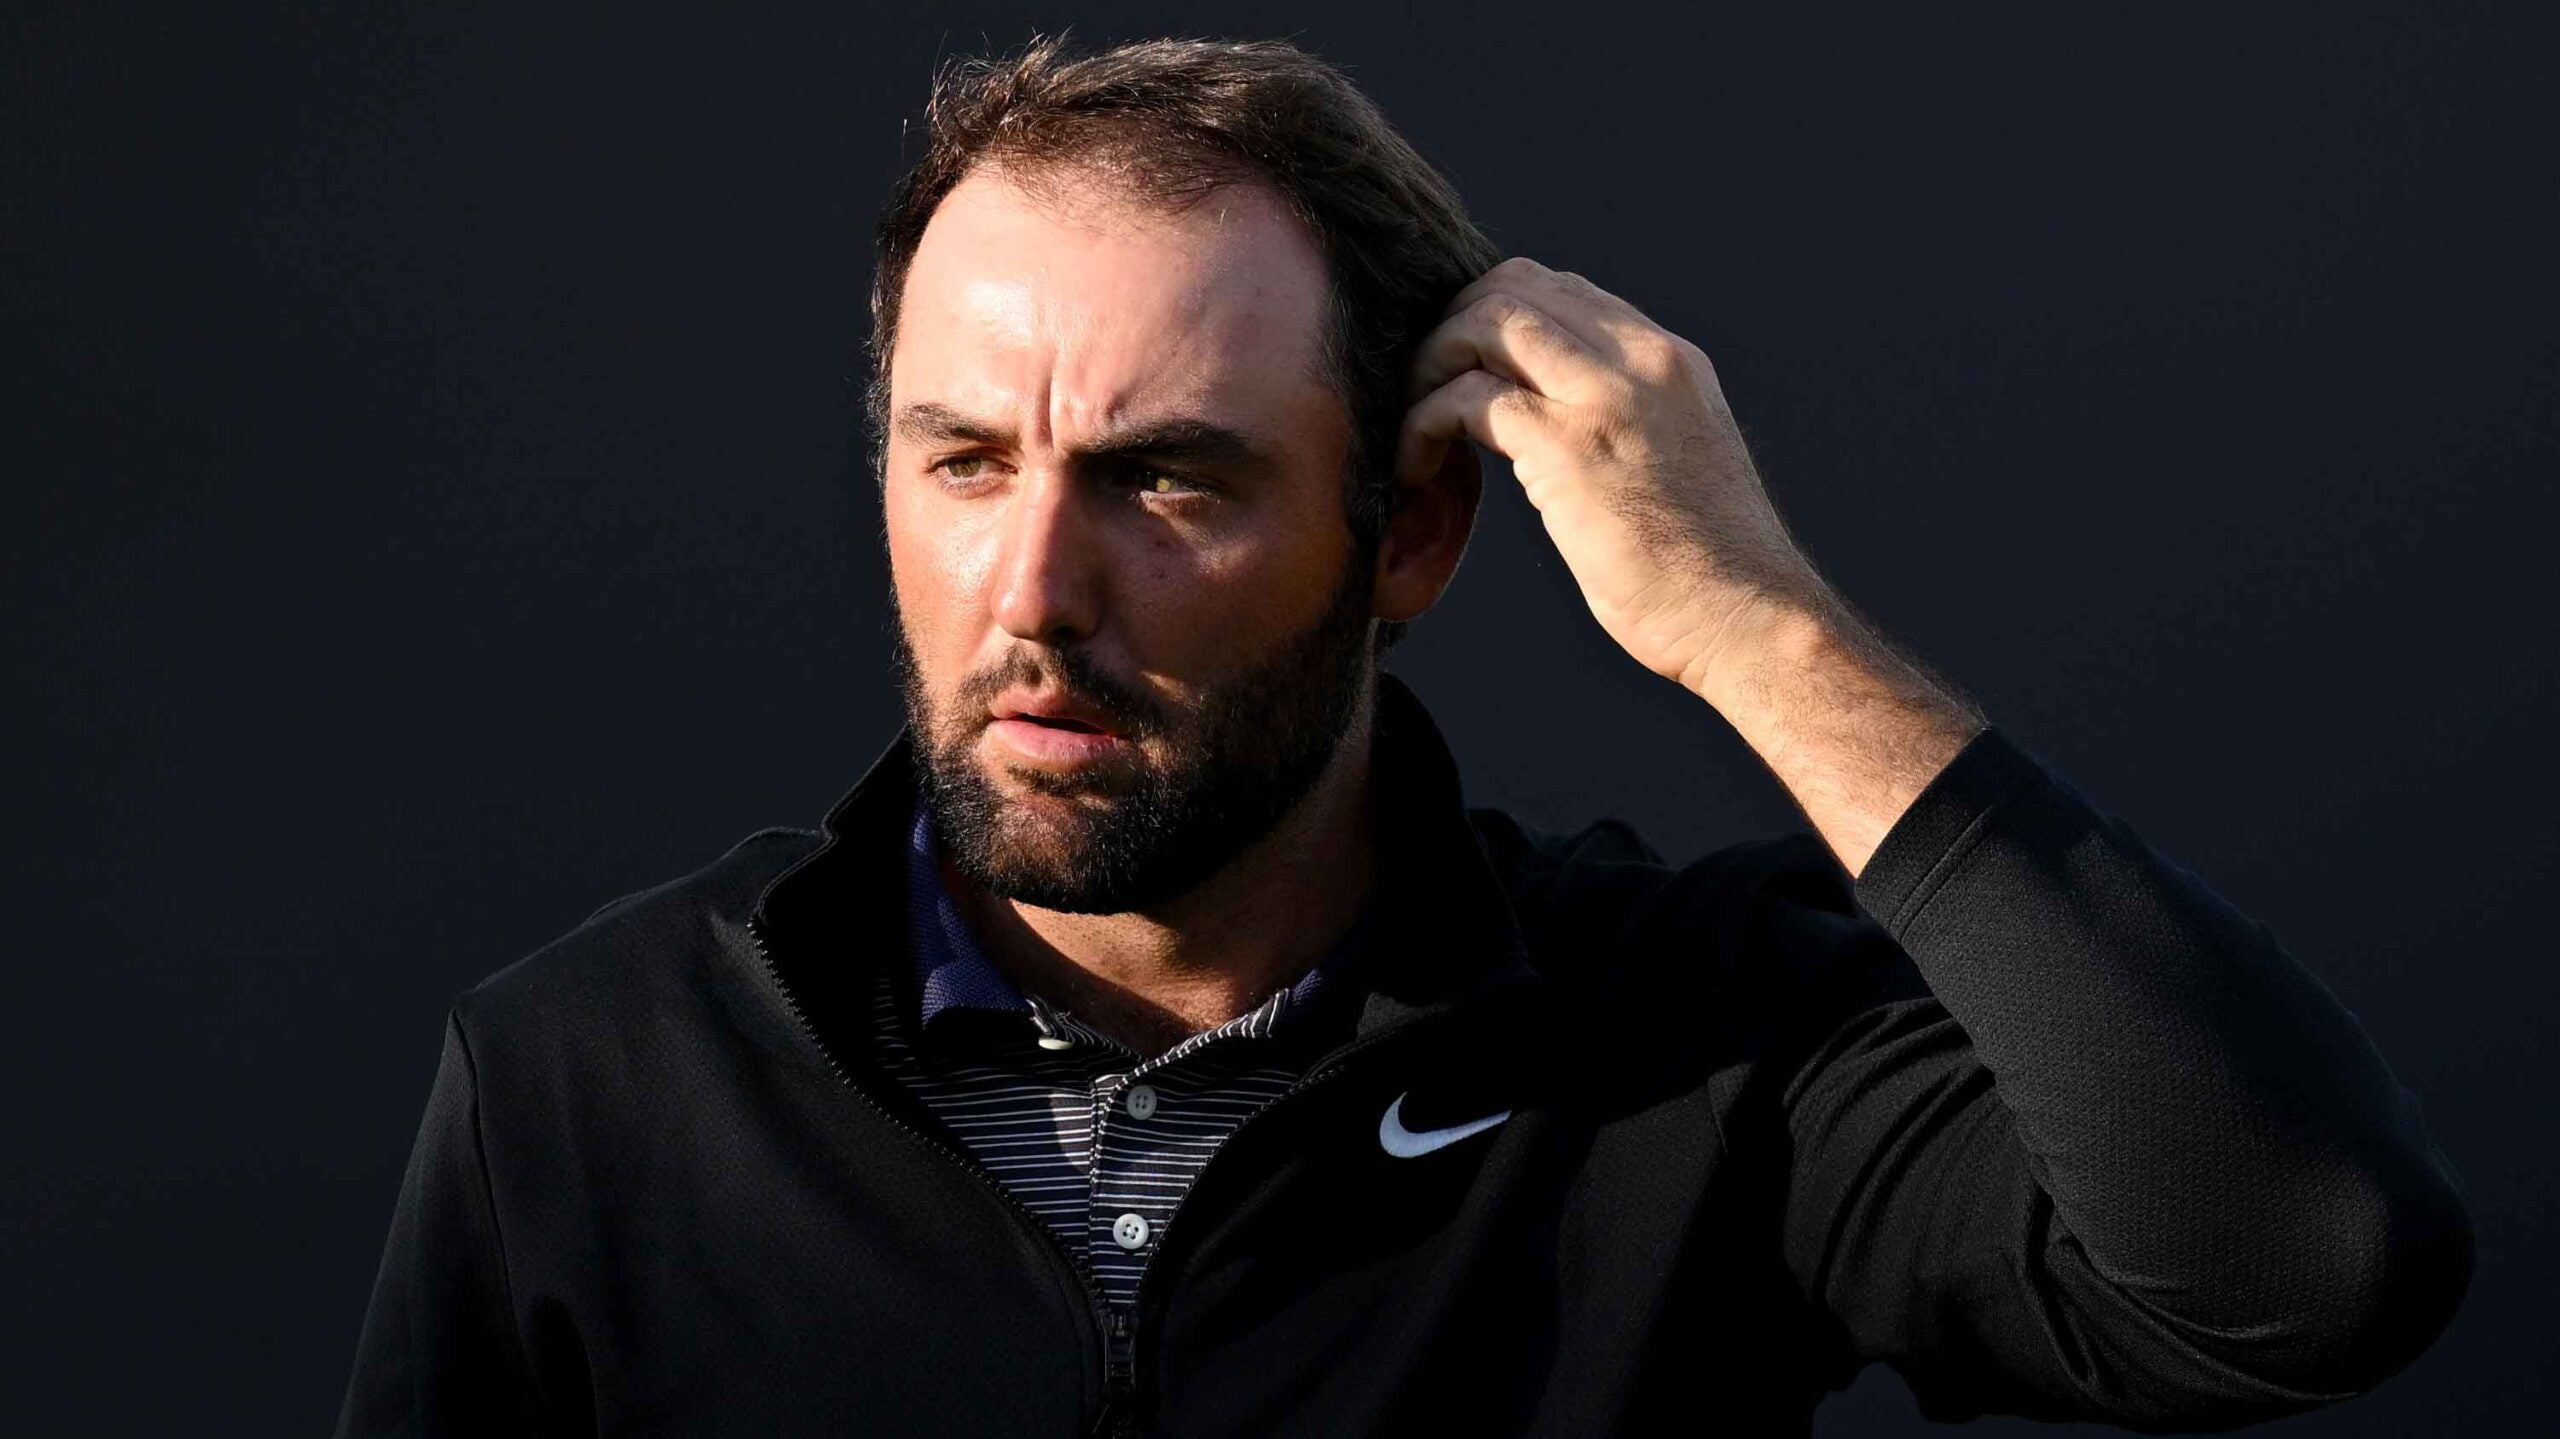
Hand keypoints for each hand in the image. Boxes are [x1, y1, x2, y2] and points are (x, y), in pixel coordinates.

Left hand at [1399, 257, 1831, 694]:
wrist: (1748, 618)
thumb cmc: (1704, 570)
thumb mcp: (1673, 461)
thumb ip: (1625, 422)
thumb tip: (1549, 420)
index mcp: (1668, 359)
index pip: (1560, 289)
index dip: (1493, 316)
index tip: (1460, 369)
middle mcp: (1641, 359)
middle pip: (1513, 286)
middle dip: (1450, 329)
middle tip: (1423, 391)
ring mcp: (1607, 397)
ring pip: (1485, 324)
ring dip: (1429, 368)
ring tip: (1416, 428)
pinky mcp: (1569, 448)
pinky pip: (1467, 400)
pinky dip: (1423, 425)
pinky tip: (1416, 469)